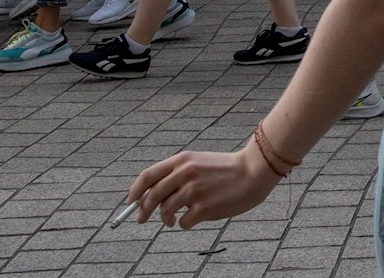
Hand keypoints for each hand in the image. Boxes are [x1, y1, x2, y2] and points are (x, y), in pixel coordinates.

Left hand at [128, 144, 278, 229]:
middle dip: (143, 211)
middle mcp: (184, 174)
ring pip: (165, 212)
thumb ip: (177, 173)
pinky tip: (195, 218)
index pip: (148, 176)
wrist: (254, 171)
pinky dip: (185, 224)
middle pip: (151, 197)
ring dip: (166, 219)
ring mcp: (193, 191)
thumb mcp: (198, 162)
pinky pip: (183, 222)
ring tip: (174, 220)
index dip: (135, 191)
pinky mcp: (202, 208)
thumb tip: (153, 194)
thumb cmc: (227, 169)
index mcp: (182, 160)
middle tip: (142, 219)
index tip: (130, 202)